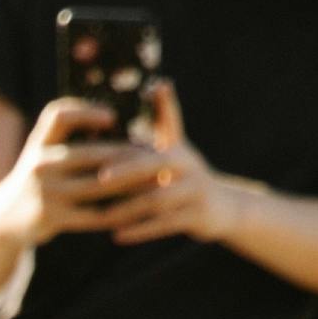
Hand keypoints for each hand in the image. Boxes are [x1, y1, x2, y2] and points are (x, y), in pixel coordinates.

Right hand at [4, 94, 155, 249]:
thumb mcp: (44, 151)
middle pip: (91, 154)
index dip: (85, 112)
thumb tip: (120, 122)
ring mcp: (44, 191)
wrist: (5, 217)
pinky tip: (138, 208)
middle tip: (158, 153)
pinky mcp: (51, 217)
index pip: (58, 116)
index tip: (113, 117)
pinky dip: (119, 211)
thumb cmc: (39, 178)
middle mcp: (40, 163)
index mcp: (40, 141)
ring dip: (131, 183)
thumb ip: (70, 136)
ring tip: (156, 180)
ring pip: (98, 185)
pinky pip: (93, 214)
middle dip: (129, 153)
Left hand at [102, 80, 237, 245]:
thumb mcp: (178, 145)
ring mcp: (194, 193)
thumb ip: (165, 117)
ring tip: (102, 215)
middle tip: (99, 179)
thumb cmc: (188, 173)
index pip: (145, 146)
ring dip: (128, 209)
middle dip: (126, 173)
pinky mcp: (197, 217)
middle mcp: (188, 168)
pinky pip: (165, 225)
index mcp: (176, 150)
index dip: (121, 149)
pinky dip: (140, 231)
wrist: (223, 206)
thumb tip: (159, 82)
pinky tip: (117, 236)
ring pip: (157, 201)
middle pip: (153, 168)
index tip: (94, 150)